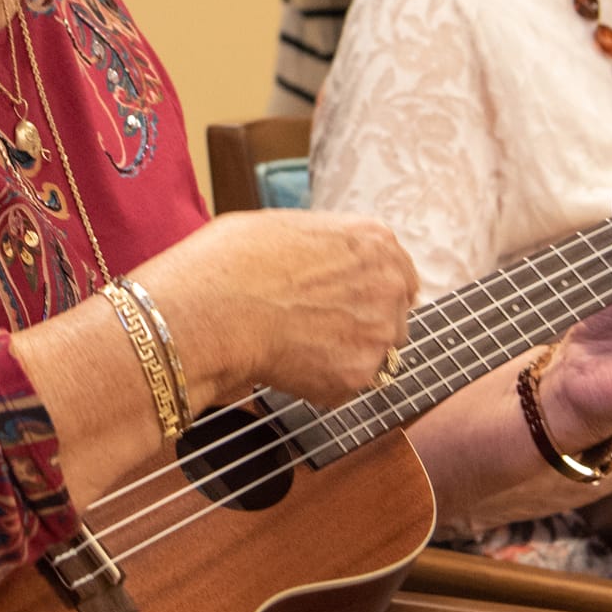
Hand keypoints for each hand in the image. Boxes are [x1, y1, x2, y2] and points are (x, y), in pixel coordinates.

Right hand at [137, 209, 417, 408]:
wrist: (211, 309)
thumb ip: (323, 246)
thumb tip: (319, 261)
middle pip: (393, 316)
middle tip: (315, 328)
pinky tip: (285, 363)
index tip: (349, 302)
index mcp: (373, 241)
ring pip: (372, 354)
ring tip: (293, 346)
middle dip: (361, 325)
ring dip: (343, 355)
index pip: (400, 274)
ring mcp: (378, 333)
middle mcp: (389, 284)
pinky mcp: (358, 375)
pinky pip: (346, 384)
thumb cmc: (230, 261)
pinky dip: (321, 382)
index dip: (370, 291)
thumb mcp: (283, 227)